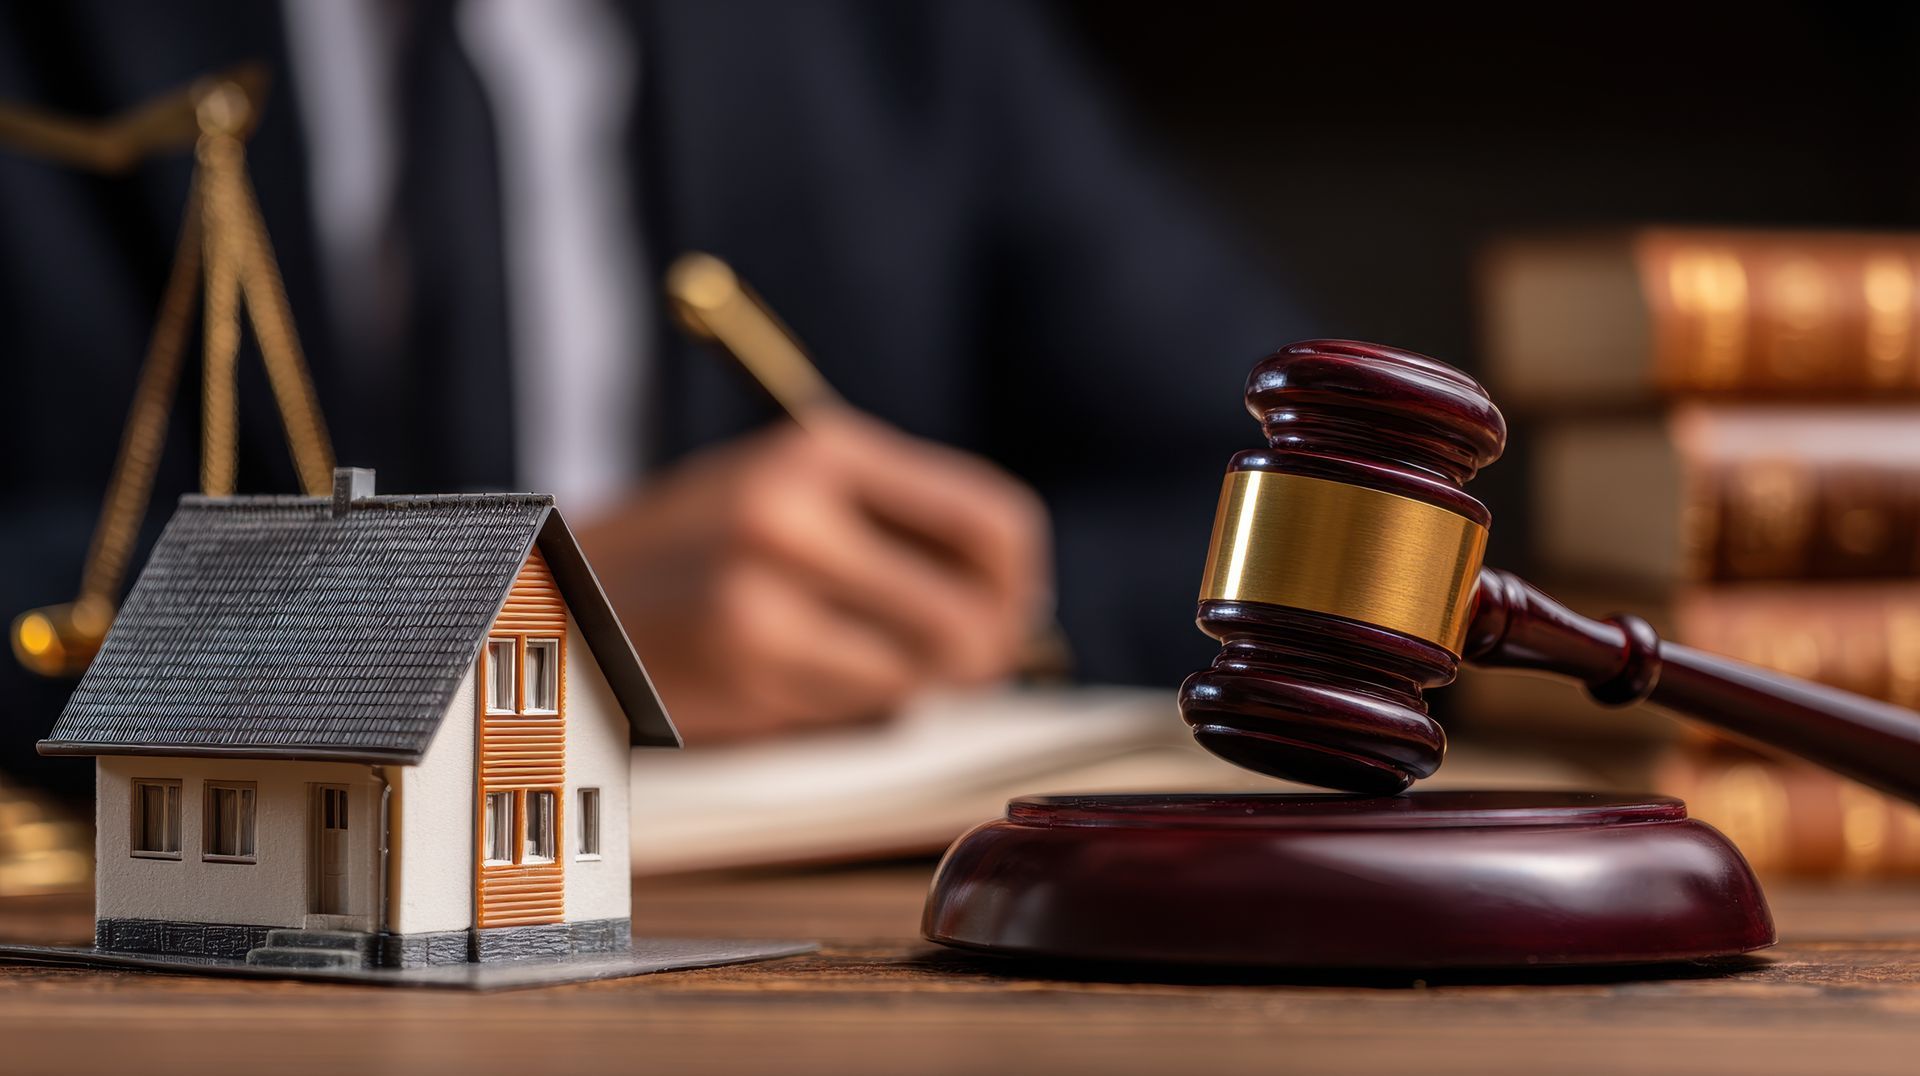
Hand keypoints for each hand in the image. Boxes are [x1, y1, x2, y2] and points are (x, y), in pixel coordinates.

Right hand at [575, 410, 1050, 742]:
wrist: (564, 593)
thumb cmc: (699, 547)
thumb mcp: (790, 488)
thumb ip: (894, 523)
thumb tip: (1016, 597)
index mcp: (822, 448)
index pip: (991, 520)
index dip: (1019, 578)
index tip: (1007, 602)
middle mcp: (796, 509)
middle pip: (973, 609)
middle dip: (985, 650)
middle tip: (967, 661)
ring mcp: (766, 590)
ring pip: (922, 669)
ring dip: (922, 682)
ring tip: (881, 663)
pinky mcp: (744, 662)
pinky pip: (861, 704)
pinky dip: (862, 704)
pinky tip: (818, 679)